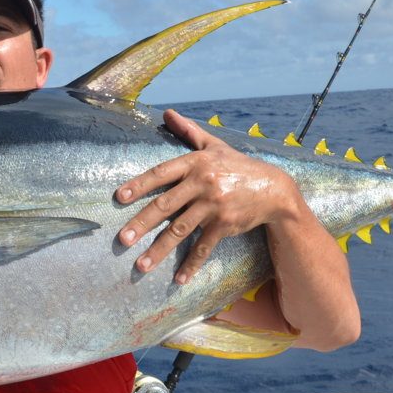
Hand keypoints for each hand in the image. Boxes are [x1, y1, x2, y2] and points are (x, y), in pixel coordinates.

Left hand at [115, 109, 300, 284]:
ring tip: (141, 265)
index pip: (161, 173)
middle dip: (141, 224)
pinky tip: (178, 279)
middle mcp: (203, 183)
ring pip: (181, 230)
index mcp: (196, 163)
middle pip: (165, 206)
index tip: (118, 198)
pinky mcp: (225, 225)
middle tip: (121, 240)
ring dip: (159, 250)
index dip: (139, 185)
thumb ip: (188, 130)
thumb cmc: (238, 166)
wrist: (274, 188)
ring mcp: (214, 206)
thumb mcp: (214, 145)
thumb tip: (166, 113)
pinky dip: (191, 264)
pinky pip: (204, 247)